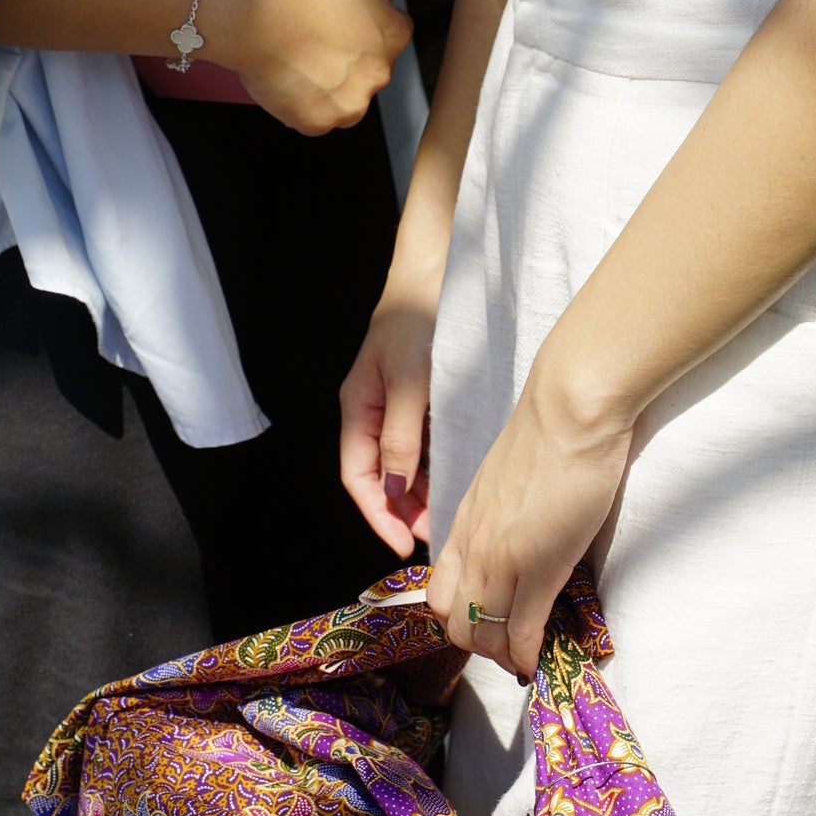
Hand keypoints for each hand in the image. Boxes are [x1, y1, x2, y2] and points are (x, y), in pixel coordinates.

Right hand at [209, 0, 412, 134]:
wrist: (236, 9)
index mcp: (390, 32)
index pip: (392, 29)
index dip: (365, 17)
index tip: (338, 8)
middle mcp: (376, 74)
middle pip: (369, 64)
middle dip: (348, 50)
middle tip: (312, 27)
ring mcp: (344, 103)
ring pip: (345, 92)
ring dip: (330, 78)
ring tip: (299, 50)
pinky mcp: (313, 121)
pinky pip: (317, 114)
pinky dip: (305, 100)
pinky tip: (288, 71)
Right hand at [340, 272, 439, 556]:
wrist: (441, 269)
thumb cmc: (420, 317)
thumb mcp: (411, 382)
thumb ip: (402, 436)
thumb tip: (394, 490)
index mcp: (358, 408)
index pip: (358, 477)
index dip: (377, 515)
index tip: (403, 546)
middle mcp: (372, 411)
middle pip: (380, 477)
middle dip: (403, 511)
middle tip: (436, 535)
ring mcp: (396, 405)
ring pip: (402, 464)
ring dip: (421, 492)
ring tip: (448, 513)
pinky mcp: (421, 399)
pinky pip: (423, 444)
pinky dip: (436, 467)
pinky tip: (458, 477)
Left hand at [427, 358, 633, 680]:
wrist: (569, 409)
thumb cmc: (548, 434)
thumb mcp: (507, 481)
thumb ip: (503, 514)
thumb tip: (520, 537)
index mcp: (464, 524)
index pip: (440, 593)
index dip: (462, 619)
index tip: (491, 626)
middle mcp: (473, 546)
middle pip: (455, 623)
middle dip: (481, 646)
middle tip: (512, 647)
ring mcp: (502, 558)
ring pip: (484, 634)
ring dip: (504, 656)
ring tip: (528, 656)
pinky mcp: (539, 565)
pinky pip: (522, 630)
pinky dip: (527, 656)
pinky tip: (538, 663)